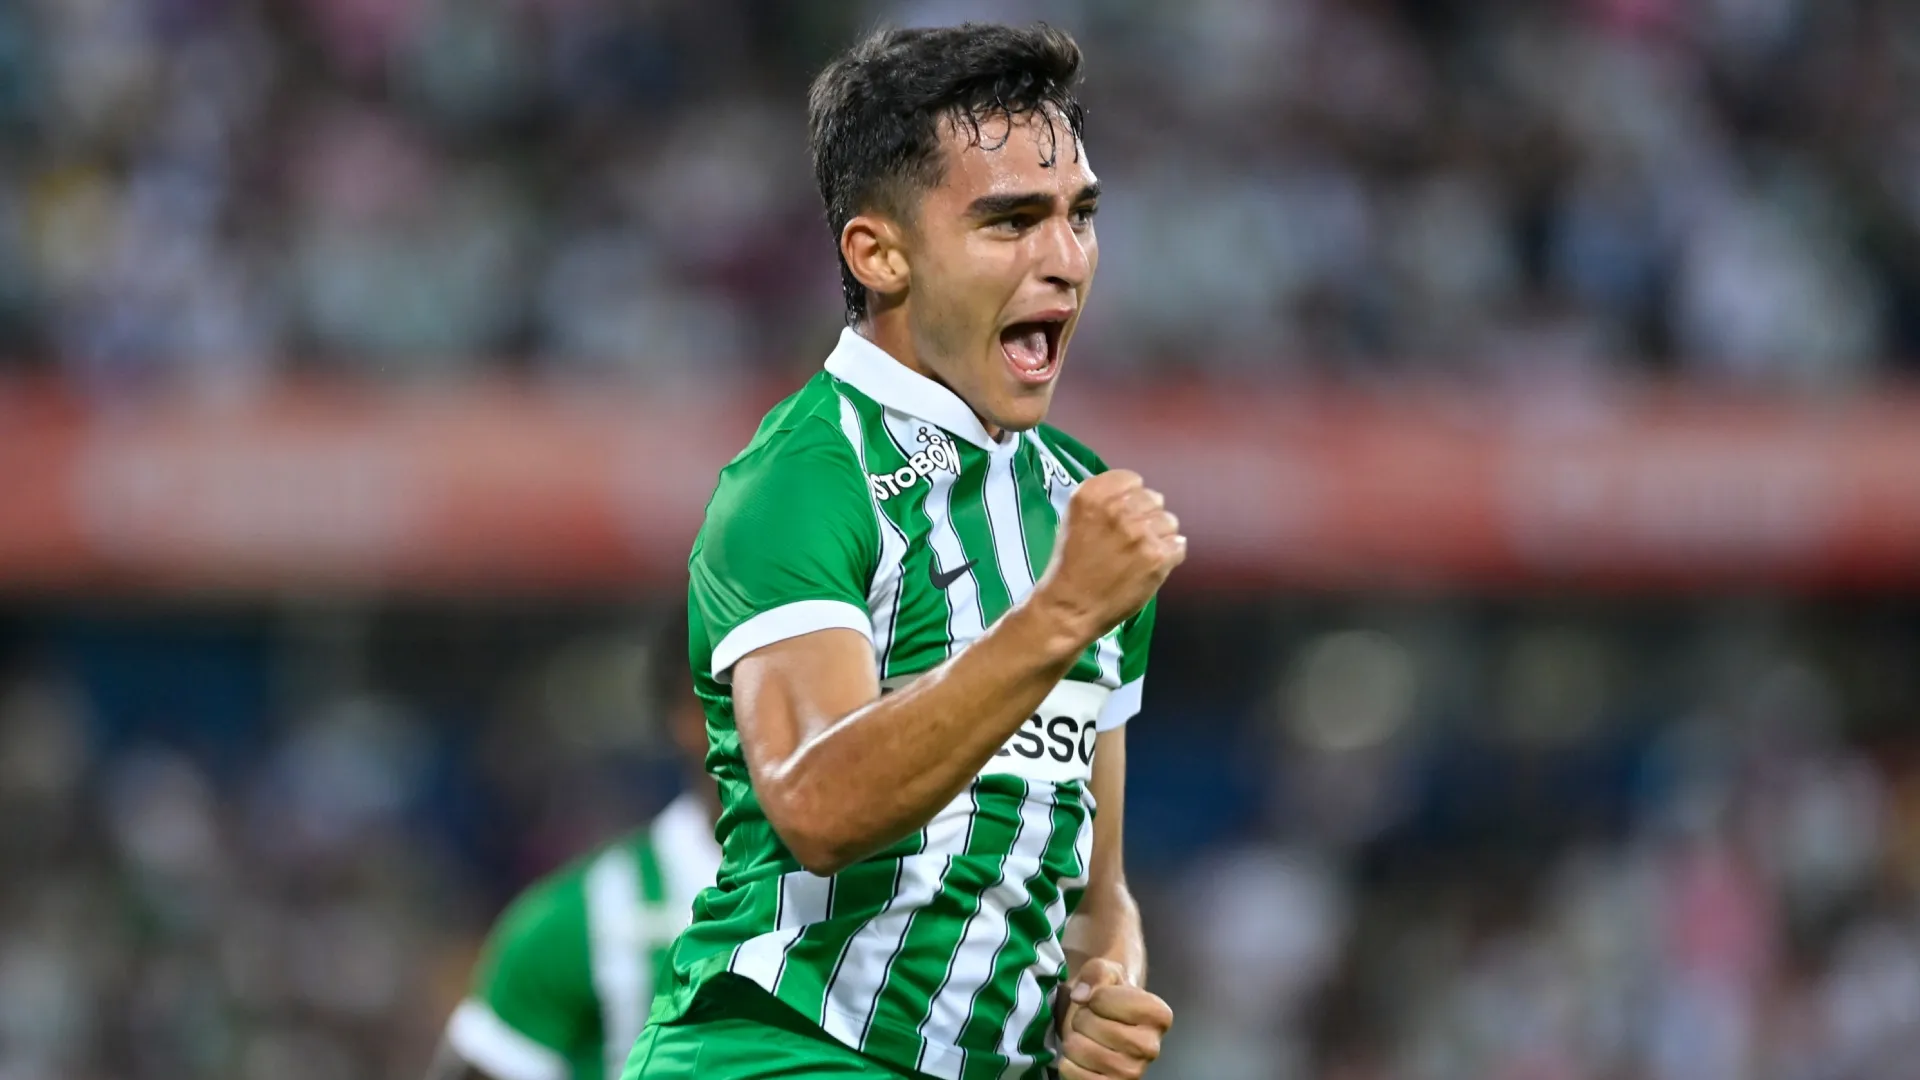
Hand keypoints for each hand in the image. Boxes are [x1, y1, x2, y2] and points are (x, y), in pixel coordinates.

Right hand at [1031, 470, 1184, 646]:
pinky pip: (1178, 546)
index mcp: (1093, 494)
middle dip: (1146, 517)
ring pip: (1170, 522)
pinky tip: (1149, 567)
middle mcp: (1118, 508)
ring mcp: (1141, 532)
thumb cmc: (1070, 565)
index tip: (1123, 515)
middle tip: (1130, 540)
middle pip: (1154, 499)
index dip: (1130, 499)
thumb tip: (1137, 496)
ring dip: (1159, 537)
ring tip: (1139, 556)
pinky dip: (1168, 557)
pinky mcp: (1158, 556)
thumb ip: (1105, 501)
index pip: (1132, 480)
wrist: (1070, 607)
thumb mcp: (1076, 519)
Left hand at [1056, 957, 1171, 1079]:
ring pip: (1082, 1050)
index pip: (1103, 1000)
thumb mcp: (1104, 971)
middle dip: (1082, 1018)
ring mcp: (1134, 1072)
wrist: (1105, 1020)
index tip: (1101, 999)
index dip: (1094, 996)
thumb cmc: (1107, 994)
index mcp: (1158, 1015)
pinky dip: (1069, 1065)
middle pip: (1094, 1026)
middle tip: (1091, 1018)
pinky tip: (1080, 1057)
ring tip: (1086, 1036)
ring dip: (1074, 1040)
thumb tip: (1080, 996)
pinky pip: (1077, 1077)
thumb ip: (1096, 974)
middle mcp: (1152, 1047)